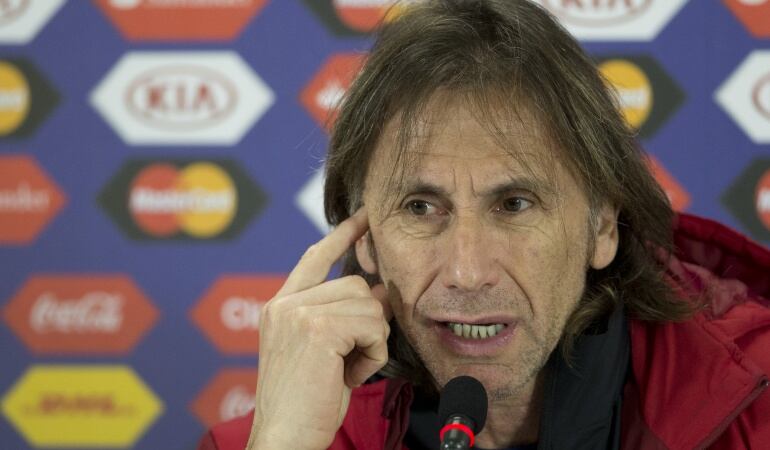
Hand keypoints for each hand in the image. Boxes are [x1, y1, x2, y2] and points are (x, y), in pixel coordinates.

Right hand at [247, 208, 390, 449]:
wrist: (285, 437)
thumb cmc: (305, 403)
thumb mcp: (325, 352)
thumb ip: (344, 317)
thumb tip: (380, 290)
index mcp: (280, 307)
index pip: (315, 258)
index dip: (341, 236)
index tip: (362, 217)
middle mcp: (284, 304)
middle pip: (356, 285)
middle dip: (368, 323)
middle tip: (351, 359)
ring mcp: (298, 313)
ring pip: (368, 304)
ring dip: (371, 341)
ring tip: (348, 370)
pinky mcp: (317, 327)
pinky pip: (372, 326)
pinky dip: (373, 354)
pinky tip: (351, 375)